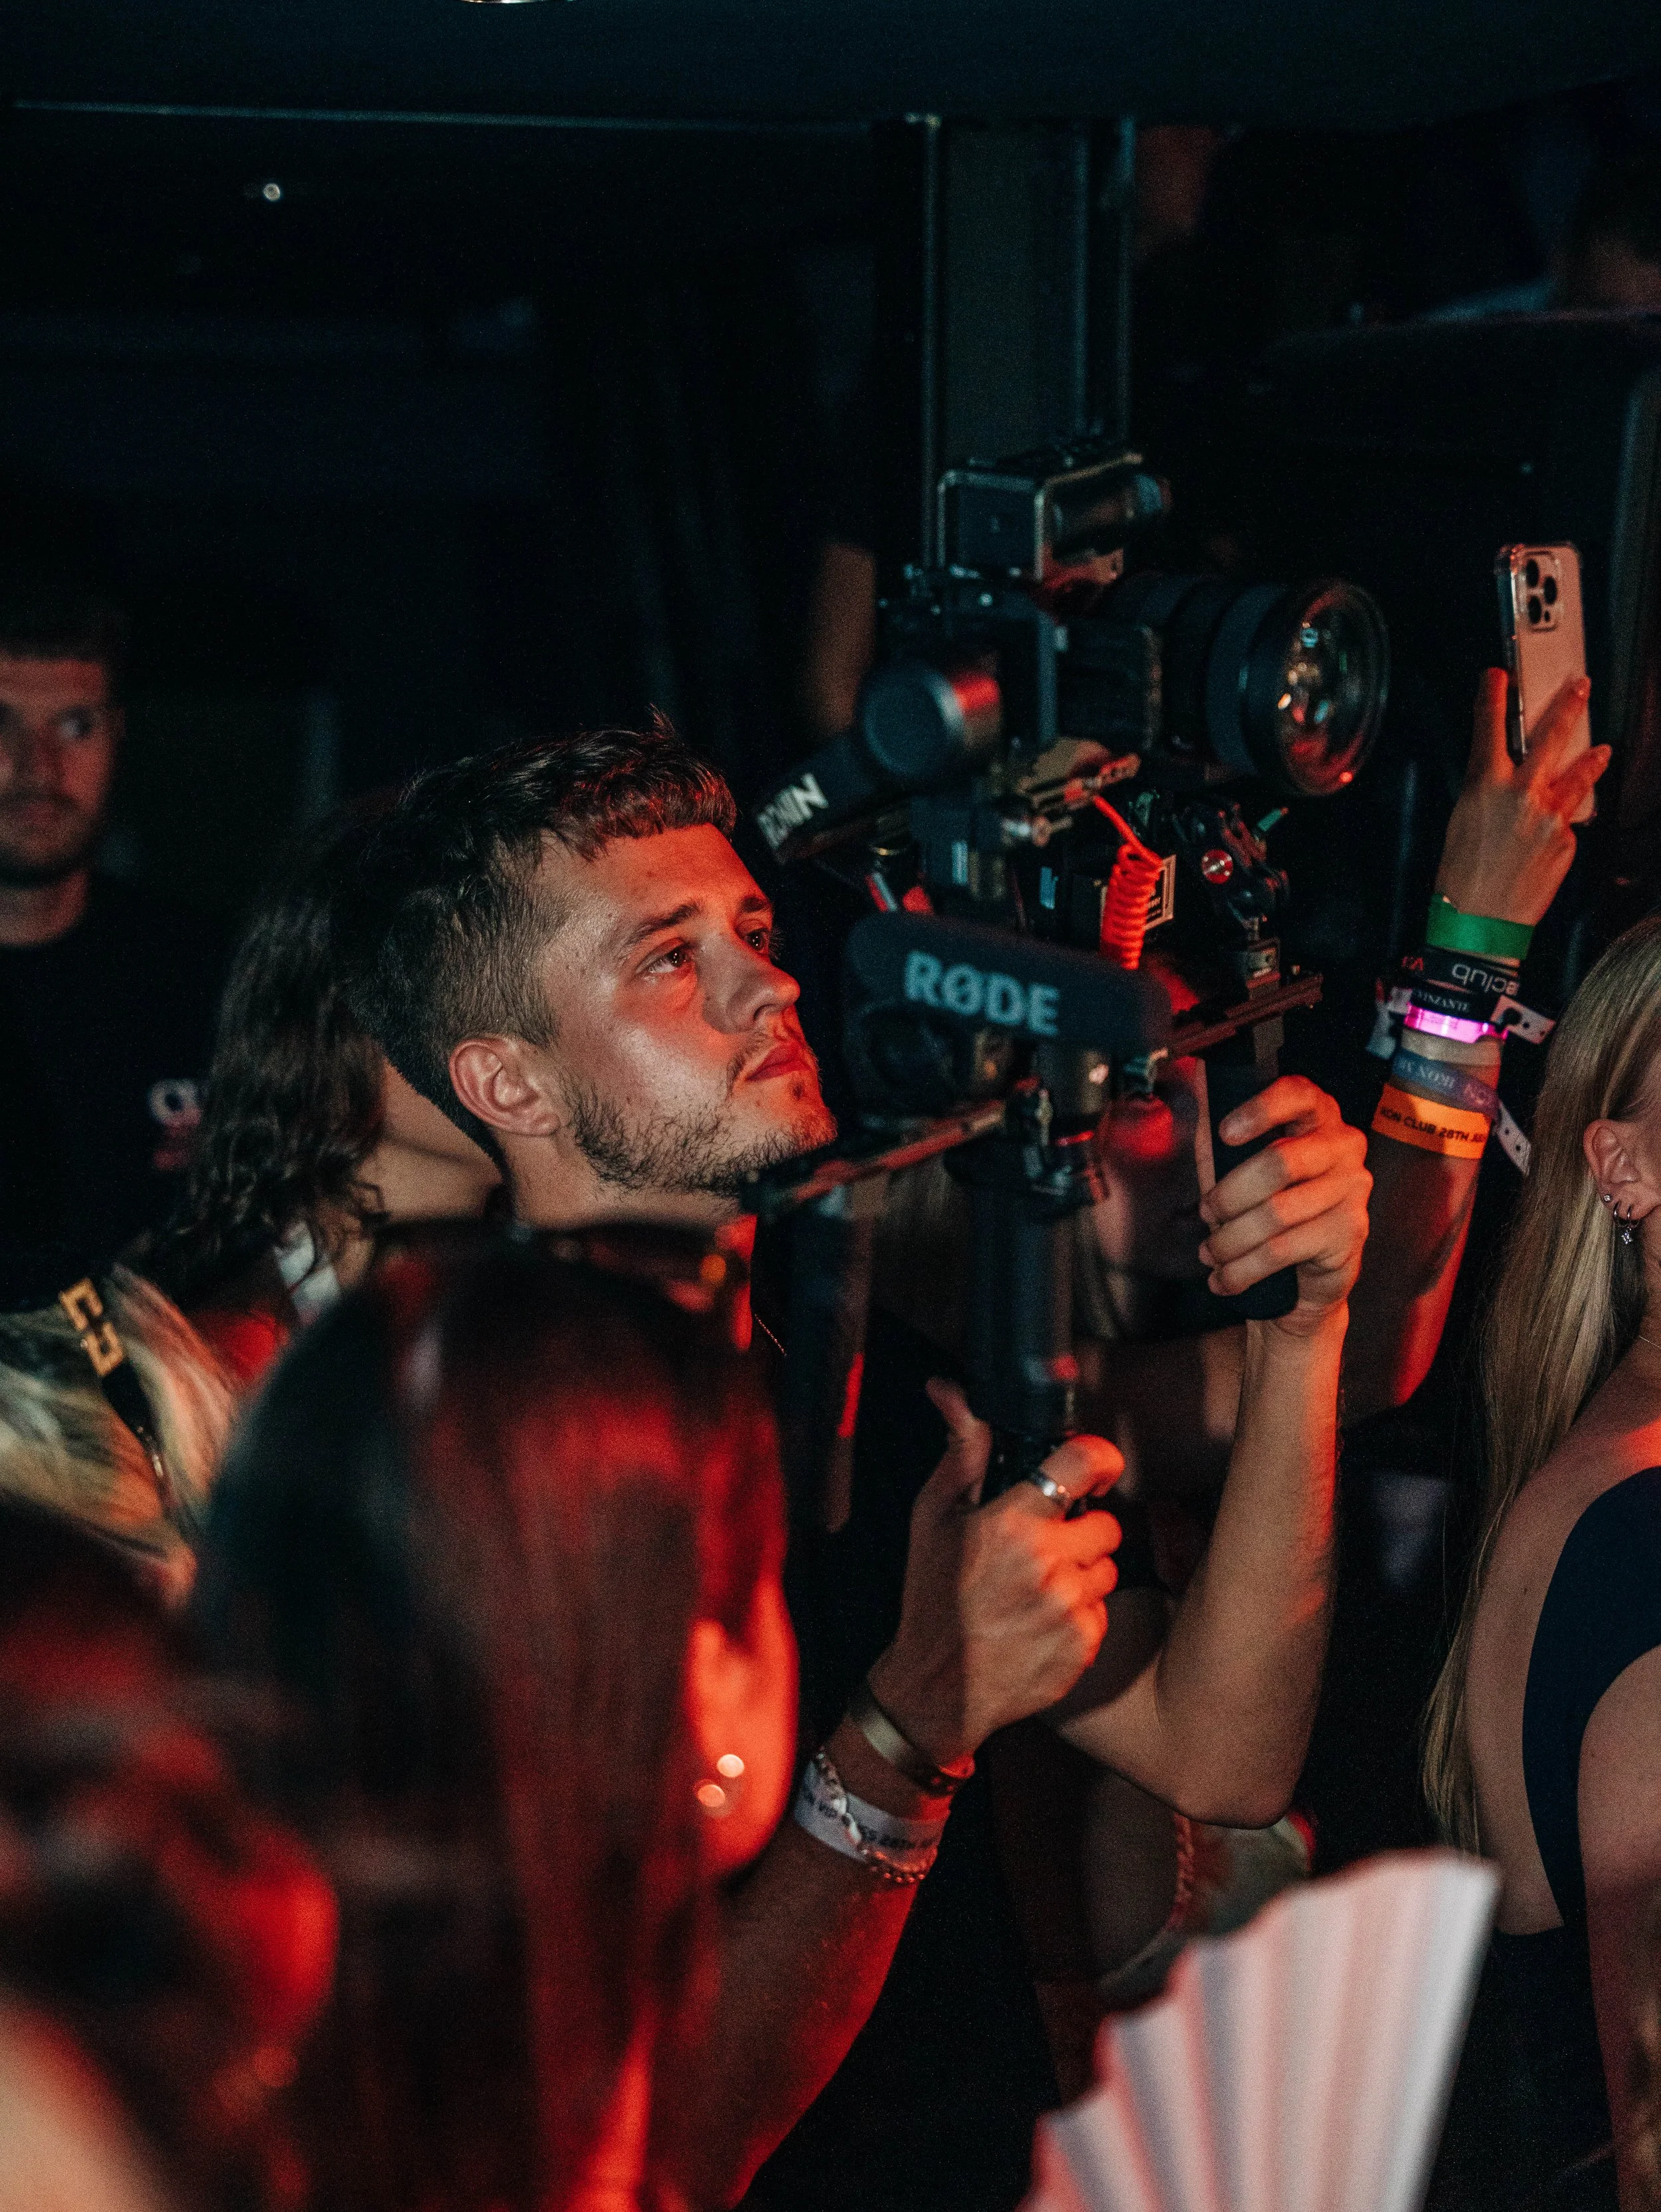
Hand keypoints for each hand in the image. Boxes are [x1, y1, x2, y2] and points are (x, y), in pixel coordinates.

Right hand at [866, 1381, 1122, 1768]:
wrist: (936, 1689)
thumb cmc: (932, 1599)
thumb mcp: (931, 1517)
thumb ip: (961, 1452)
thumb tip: (950, 1390)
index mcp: (1009, 1524)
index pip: (1081, 1465)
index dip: (1098, 1456)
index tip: (1098, 1463)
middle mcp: (1046, 1564)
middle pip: (1107, 1523)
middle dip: (1081, 1531)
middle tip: (1044, 1548)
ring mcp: (1069, 1608)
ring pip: (1108, 1568)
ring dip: (1082, 1574)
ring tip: (1039, 1589)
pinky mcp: (1084, 1646)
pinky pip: (1103, 1611)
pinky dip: (1081, 1615)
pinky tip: (1043, 1622)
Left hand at [1198, 1075, 1369, 1337]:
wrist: (1300, 1273)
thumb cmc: (1262, 1201)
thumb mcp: (1231, 1158)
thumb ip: (1218, 1119)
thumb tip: (1197, 1075)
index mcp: (1317, 1114)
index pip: (1297, 1094)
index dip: (1260, 1109)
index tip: (1225, 1133)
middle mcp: (1343, 1144)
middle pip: (1281, 1162)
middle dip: (1230, 1194)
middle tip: (1206, 1213)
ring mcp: (1352, 1188)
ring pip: (1277, 1214)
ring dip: (1230, 1240)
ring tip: (1209, 1252)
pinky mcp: (1350, 1231)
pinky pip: (1284, 1250)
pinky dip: (1244, 1269)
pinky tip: (1224, 1278)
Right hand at [1435, 668, 1606, 925]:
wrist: (1481, 920)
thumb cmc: (1460, 876)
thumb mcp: (1461, 821)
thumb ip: (1486, 792)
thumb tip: (1505, 778)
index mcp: (1485, 785)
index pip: (1488, 728)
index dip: (1492, 697)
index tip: (1497, 675)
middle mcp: (1522, 793)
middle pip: (1550, 737)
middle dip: (1567, 706)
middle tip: (1581, 685)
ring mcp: (1550, 816)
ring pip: (1578, 776)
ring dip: (1591, 759)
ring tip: (1602, 749)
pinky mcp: (1566, 840)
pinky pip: (1568, 821)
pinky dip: (1562, 822)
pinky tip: (1551, 833)